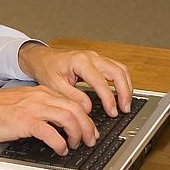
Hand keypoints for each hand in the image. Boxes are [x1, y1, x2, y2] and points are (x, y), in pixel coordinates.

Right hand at [0, 86, 99, 154]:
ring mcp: (34, 108)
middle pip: (76, 109)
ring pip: (68, 118)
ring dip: (77, 134)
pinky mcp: (26, 121)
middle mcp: (41, 97)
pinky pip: (51, 132)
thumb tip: (58, 124)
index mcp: (42, 93)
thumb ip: (42, 109)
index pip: (73, 102)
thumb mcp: (24, 104)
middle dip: (87, 126)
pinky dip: (60, 143)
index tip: (89, 129)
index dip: (85, 117)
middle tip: (90, 140)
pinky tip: (60, 150)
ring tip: (77, 145)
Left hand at [17, 43, 132, 118]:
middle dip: (124, 92)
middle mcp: (91, 57)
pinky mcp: (98, 61)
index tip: (112, 112)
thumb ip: (72, 97)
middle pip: (117, 72)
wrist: (43, 59)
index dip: (109, 99)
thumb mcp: (55, 86)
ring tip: (126, 104)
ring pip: (120, 69)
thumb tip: (88, 108)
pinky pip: (117, 69)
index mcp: (80, 62)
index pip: (101, 81)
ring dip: (126, 86)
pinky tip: (122, 93)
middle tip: (125, 109)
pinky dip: (122, 81)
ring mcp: (96, 57)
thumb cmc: (47, 69)